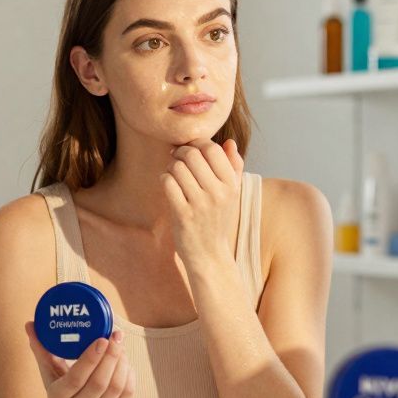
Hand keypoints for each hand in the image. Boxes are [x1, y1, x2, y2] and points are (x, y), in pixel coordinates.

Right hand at [24, 322, 134, 397]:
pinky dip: (129, 376)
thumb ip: (41, 350)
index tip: (102, 339)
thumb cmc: (58, 393)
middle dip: (111, 357)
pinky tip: (125, 363)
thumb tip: (29, 324)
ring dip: (122, 364)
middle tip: (116, 336)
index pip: (76, 379)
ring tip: (120, 348)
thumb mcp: (47, 375)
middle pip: (99, 383)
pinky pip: (126, 396)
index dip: (91, 359)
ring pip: (116, 388)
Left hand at [160, 139, 243, 266]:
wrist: (210, 255)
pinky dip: (164, 179)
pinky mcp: (184, 215)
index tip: (190, 149)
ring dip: (171, 167)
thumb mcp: (232, 194)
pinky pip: (168, 183)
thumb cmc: (218, 219)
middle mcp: (218, 193)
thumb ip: (233, 166)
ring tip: (173, 174)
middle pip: (192, 155)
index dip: (197, 144)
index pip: (212, 149)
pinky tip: (169, 185)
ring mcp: (201, 205)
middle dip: (180, 153)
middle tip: (176, 158)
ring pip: (177, 168)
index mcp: (232, 185)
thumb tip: (229, 142)